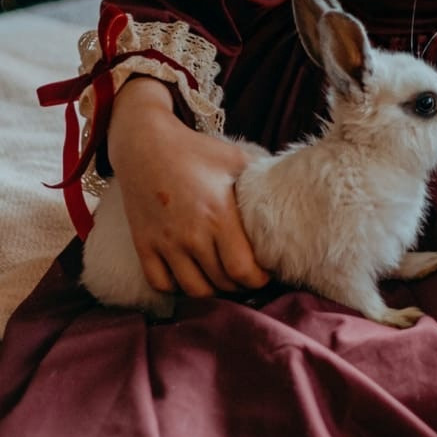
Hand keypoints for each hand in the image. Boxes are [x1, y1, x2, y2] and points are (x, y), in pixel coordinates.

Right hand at [107, 78, 269, 299]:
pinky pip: (161, 284)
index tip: (265, 273)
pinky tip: (191, 275)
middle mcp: (191, 235)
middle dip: (240, 286)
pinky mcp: (144, 245)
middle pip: (221, 283)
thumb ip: (262, 180)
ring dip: (212, 291)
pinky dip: (177, 287)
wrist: (145, 144)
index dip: (258, 279)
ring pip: (193, 290)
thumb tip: (292, 192)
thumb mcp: (235, 159)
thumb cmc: (196, 151)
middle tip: (248, 277)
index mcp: (218, 215)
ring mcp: (165, 243)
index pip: (243, 270)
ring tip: (223, 280)